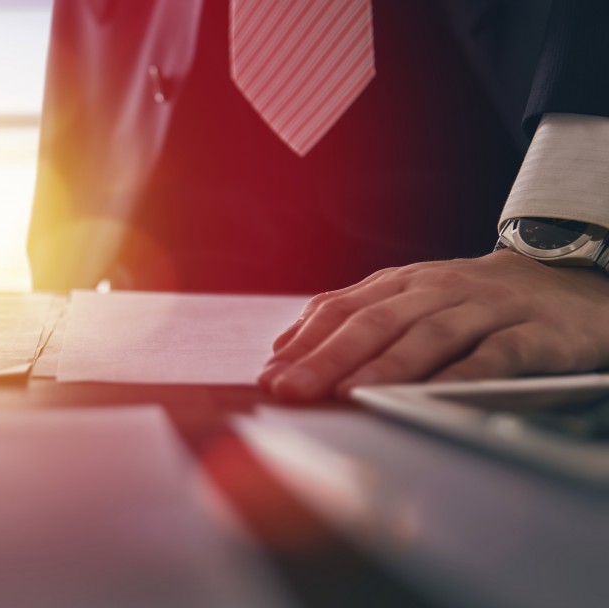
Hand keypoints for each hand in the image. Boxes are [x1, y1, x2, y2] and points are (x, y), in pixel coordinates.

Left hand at [258, 250, 608, 401]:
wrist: (566, 283)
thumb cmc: (471, 302)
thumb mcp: (408, 299)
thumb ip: (353, 318)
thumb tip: (284, 348)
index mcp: (400, 284)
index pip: (341, 309)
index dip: (302, 342)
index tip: (270, 376)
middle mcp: (437, 290)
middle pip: (374, 322)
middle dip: (327, 358)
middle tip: (292, 390)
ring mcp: (485, 309)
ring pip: (428, 335)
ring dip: (384, 366)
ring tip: (349, 392)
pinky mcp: (533, 332)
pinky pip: (494, 355)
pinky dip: (462, 375)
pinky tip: (434, 396)